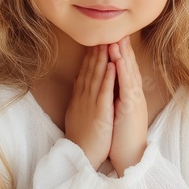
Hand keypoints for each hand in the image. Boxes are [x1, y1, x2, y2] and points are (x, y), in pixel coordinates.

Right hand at [64, 45, 116, 168]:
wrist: (81, 155)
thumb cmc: (81, 137)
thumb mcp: (75, 112)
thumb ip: (78, 95)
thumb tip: (77, 80)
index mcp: (79, 97)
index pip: (85, 71)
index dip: (91, 55)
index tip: (96, 41)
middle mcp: (83, 97)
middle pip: (91, 69)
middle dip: (97, 51)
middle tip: (103, 33)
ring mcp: (91, 104)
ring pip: (97, 76)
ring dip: (103, 58)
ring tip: (108, 42)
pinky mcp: (100, 112)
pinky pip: (104, 92)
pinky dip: (108, 77)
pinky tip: (112, 64)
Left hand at [107, 35, 147, 176]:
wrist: (129, 156)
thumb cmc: (120, 136)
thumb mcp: (115, 112)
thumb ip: (113, 97)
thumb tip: (106, 85)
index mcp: (127, 95)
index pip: (123, 69)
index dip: (119, 53)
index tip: (112, 37)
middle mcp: (133, 95)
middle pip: (128, 66)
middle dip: (123, 48)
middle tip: (118, 30)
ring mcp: (133, 100)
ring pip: (128, 73)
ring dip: (123, 55)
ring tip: (117, 39)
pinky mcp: (131, 108)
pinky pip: (127, 87)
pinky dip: (123, 72)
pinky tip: (119, 61)